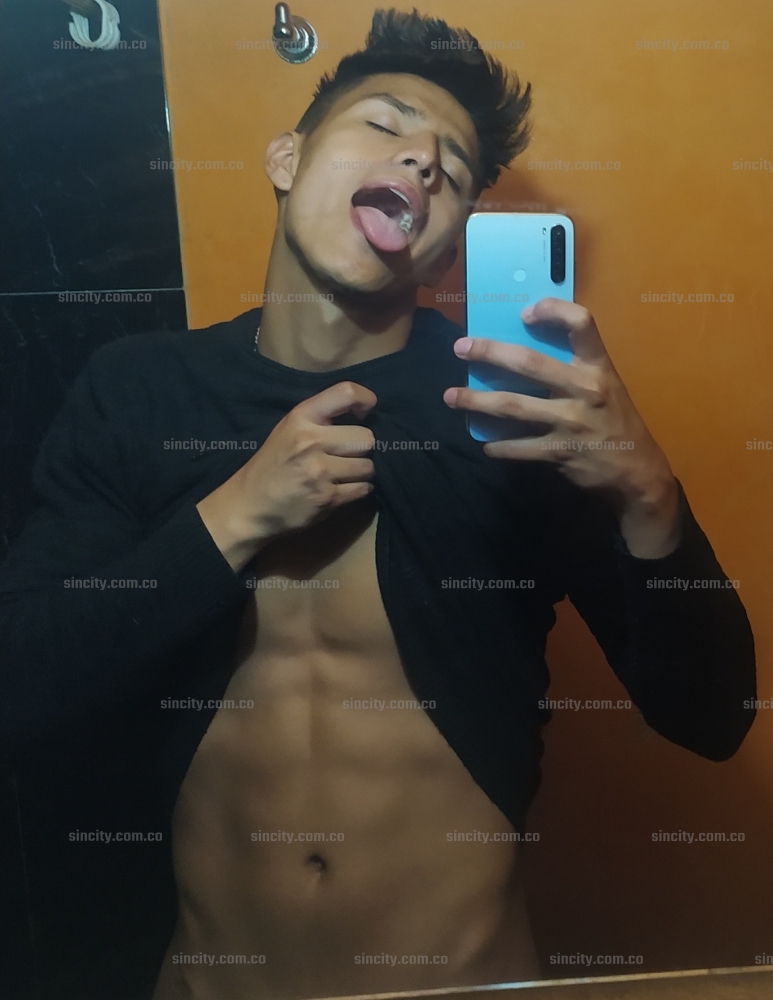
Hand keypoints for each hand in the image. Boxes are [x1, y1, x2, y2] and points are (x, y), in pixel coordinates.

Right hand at [197, 382, 376, 570]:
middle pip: (366, 437)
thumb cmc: (273, 464)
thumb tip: (365, 413)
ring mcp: (319, 471)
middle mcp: (311, 441)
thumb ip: (320, 418)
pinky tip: (343, 489)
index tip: (366, 412)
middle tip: (348, 455)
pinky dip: (358, 490)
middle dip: (362, 448)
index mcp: (301, 417)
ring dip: (361, 472)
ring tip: (344, 474)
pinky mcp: (326, 498)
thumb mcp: (288, 429)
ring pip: (368, 466)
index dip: (365, 399)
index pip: (345, 393)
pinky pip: (362, 489)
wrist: (249, 505)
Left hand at [443, 298, 680, 556]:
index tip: (524, 312)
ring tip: (451, 397)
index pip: (582, 323)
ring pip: (512, 407)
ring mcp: (571, 423)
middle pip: (530, 363)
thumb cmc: (618, 423)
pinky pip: (517, 447)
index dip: (553, 310)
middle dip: (489, 352)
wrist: (639, 473)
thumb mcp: (608, 387)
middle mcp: (586, 390)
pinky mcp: (559, 453)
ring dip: (476, 401)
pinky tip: (484, 442)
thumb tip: (522, 353)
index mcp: (599, 367)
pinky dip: (496, 445)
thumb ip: (575, 369)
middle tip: (461, 348)